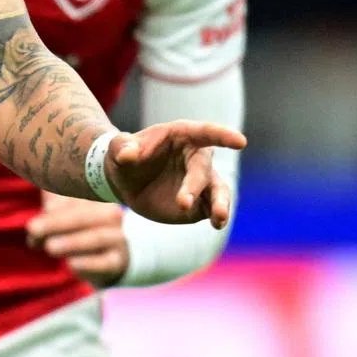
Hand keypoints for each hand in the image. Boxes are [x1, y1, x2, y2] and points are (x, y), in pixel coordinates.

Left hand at [26, 193, 127, 287]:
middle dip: (56, 223)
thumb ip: (49, 201)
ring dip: (71, 242)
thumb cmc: (78, 228)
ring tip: (49, 247)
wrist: (106, 258)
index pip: (74, 197)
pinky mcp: (118, 261)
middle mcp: (111, 213)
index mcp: (97, 195)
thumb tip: (34, 194)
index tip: (31, 224)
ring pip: (96, 237)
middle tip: (32, 229)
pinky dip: (89, 263)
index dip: (51, 208)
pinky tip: (71, 265)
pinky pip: (106, 262)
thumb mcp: (64, 211)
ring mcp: (117, 237)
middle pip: (83, 216)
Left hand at [104, 120, 244, 227]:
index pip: (205, 132)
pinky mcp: (200, 202)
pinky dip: (217, 216)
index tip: (240, 141)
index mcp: (181, 135)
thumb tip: (129, 154)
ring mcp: (200, 180)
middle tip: (182, 203)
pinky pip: (212, 208)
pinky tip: (216, 224)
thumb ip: (121, 147)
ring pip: (218, 190)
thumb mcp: (116, 148)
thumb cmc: (123, 155)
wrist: (125, 180)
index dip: (223, 135)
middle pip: (203, 168)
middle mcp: (196, 157)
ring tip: (218, 218)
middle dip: (196, 185)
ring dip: (220, 203)